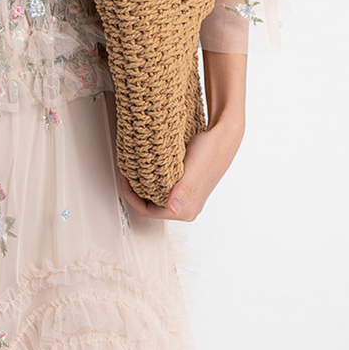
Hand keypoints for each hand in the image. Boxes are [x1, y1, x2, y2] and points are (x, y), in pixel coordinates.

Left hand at [118, 114, 244, 220]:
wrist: (224, 137)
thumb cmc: (210, 150)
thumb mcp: (193, 169)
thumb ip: (183, 190)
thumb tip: (173, 208)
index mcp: (185, 209)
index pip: (148, 212)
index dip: (132, 196)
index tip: (125, 179)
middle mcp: (186, 208)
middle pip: (151, 208)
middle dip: (136, 193)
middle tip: (127, 174)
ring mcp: (186, 199)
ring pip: (156, 199)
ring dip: (144, 187)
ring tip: (135, 171)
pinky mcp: (186, 189)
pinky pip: (164, 191)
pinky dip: (153, 183)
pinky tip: (150, 170)